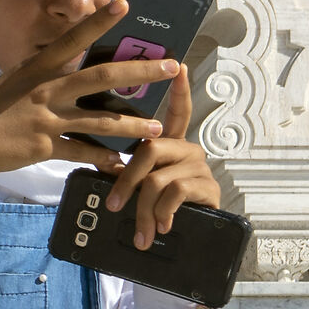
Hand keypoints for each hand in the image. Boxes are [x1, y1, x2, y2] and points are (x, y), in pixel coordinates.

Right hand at [0, 0, 180, 200]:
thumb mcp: (10, 82)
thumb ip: (38, 76)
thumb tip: (61, 66)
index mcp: (37, 68)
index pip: (73, 38)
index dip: (99, 21)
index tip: (124, 5)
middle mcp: (45, 89)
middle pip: (101, 77)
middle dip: (140, 72)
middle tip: (171, 66)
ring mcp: (46, 118)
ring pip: (100, 119)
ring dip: (132, 125)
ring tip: (157, 129)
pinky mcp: (44, 146)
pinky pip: (82, 153)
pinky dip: (103, 160)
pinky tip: (121, 165)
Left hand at [103, 63, 220, 248]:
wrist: (194, 242)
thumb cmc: (162, 209)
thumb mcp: (142, 187)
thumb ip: (126, 171)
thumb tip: (99, 163)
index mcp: (172, 145)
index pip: (178, 111)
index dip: (180, 89)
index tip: (180, 66)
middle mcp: (188, 149)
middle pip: (150, 148)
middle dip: (126, 181)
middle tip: (114, 206)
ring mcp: (199, 167)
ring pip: (158, 178)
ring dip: (142, 209)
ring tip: (140, 231)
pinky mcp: (208, 186)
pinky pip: (175, 192)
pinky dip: (162, 212)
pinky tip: (163, 225)